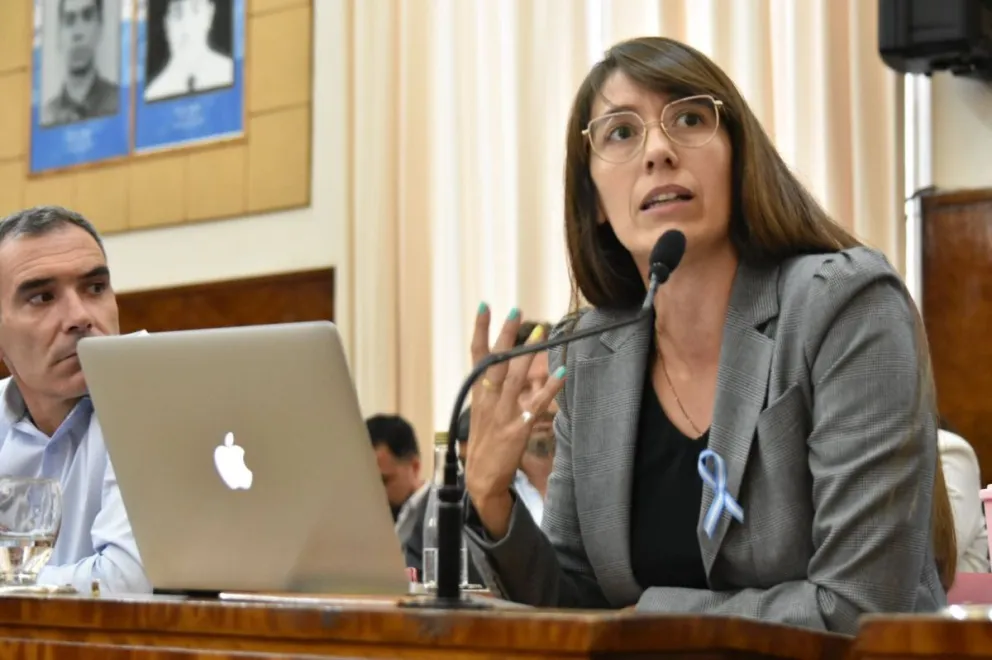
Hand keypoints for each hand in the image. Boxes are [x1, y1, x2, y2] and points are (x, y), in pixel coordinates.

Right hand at [464, 305, 565, 538]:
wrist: (481, 481)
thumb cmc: (483, 447)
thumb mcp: (480, 416)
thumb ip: (490, 394)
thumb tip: (500, 373)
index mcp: (478, 396)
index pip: (476, 356)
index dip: (480, 330)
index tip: (486, 307)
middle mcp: (488, 401)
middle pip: (495, 361)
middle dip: (505, 334)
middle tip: (516, 311)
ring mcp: (502, 414)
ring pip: (514, 378)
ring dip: (528, 354)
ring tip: (540, 332)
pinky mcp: (518, 428)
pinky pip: (536, 404)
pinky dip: (549, 388)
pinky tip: (562, 373)